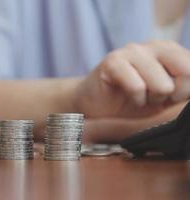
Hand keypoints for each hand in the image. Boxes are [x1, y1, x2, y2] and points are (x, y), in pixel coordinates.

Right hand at [73, 40, 189, 117]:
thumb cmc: (131, 101)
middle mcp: (154, 45)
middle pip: (186, 72)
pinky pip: (138, 87)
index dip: (187, 91)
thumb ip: (183, 89)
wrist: (94, 104)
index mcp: (170, 51)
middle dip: (173, 94)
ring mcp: (132, 51)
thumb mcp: (165, 97)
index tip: (170, 98)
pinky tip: (128, 98)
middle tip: (155, 98)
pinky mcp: (112, 61)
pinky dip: (135, 100)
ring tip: (139, 98)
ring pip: (162, 85)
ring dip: (151, 100)